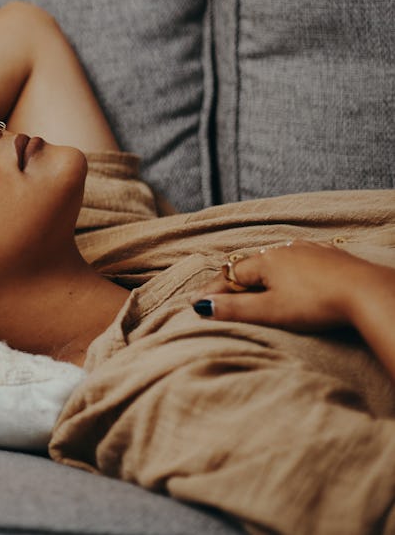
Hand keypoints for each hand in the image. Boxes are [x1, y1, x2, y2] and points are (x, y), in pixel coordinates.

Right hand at [193, 240, 371, 331]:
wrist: (366, 293)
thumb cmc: (316, 304)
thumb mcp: (270, 311)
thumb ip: (235, 309)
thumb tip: (201, 306)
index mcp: (265, 261)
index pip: (229, 276)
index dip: (212, 290)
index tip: (194, 302)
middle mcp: (283, 250)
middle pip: (251, 265)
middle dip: (235, 280)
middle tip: (221, 294)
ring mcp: (308, 250)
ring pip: (276, 259)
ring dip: (262, 273)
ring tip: (254, 283)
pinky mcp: (330, 256)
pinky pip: (300, 258)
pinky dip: (289, 269)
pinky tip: (294, 273)